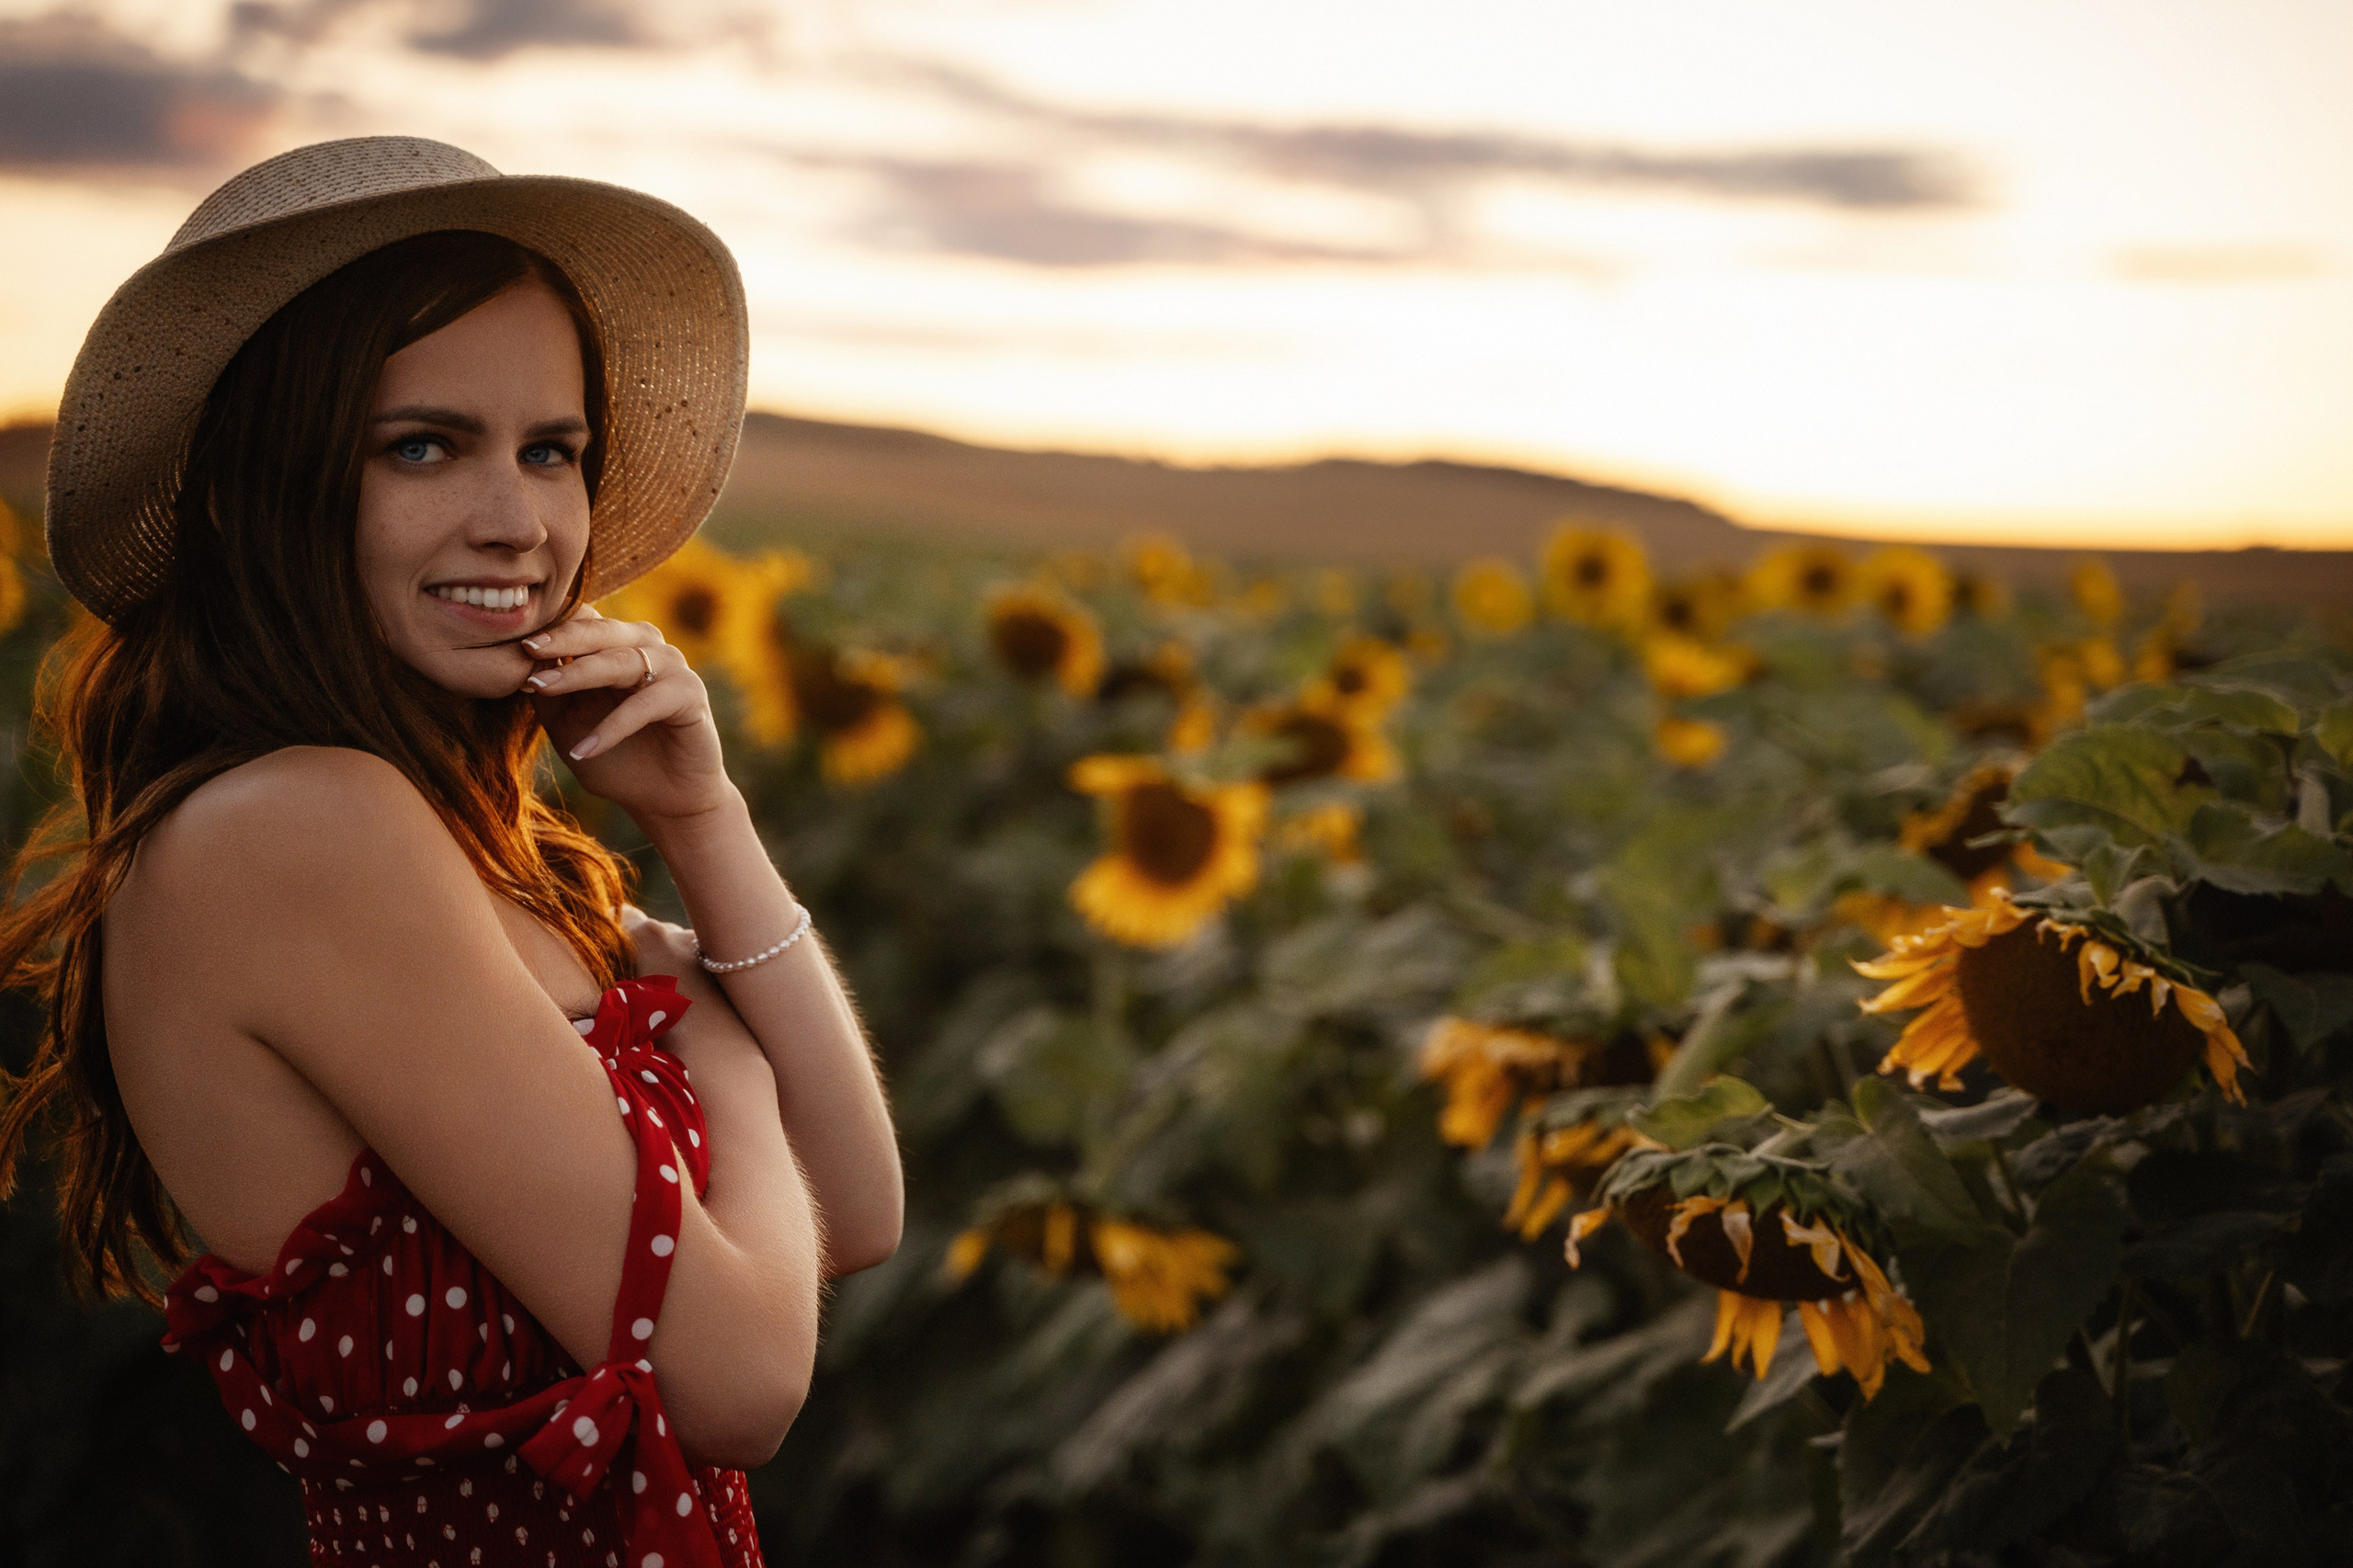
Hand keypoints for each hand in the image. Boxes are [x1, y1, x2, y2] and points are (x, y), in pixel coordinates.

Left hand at [520, 606, 734, 827]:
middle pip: (602, 631)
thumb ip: (549, 693)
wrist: (663, 799)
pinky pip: (647, 704)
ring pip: (622, 661)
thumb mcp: (567, 724)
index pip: (583, 621)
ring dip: (580, 673)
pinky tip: (584, 749)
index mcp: (618, 645)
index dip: (549, 629)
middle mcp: (648, 647)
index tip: (512, 642)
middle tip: (527, 649)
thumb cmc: (616, 757)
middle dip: (562, 639)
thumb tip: (520, 661)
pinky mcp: (691, 695)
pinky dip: (613, 726)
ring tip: (542, 688)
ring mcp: (673, 667)